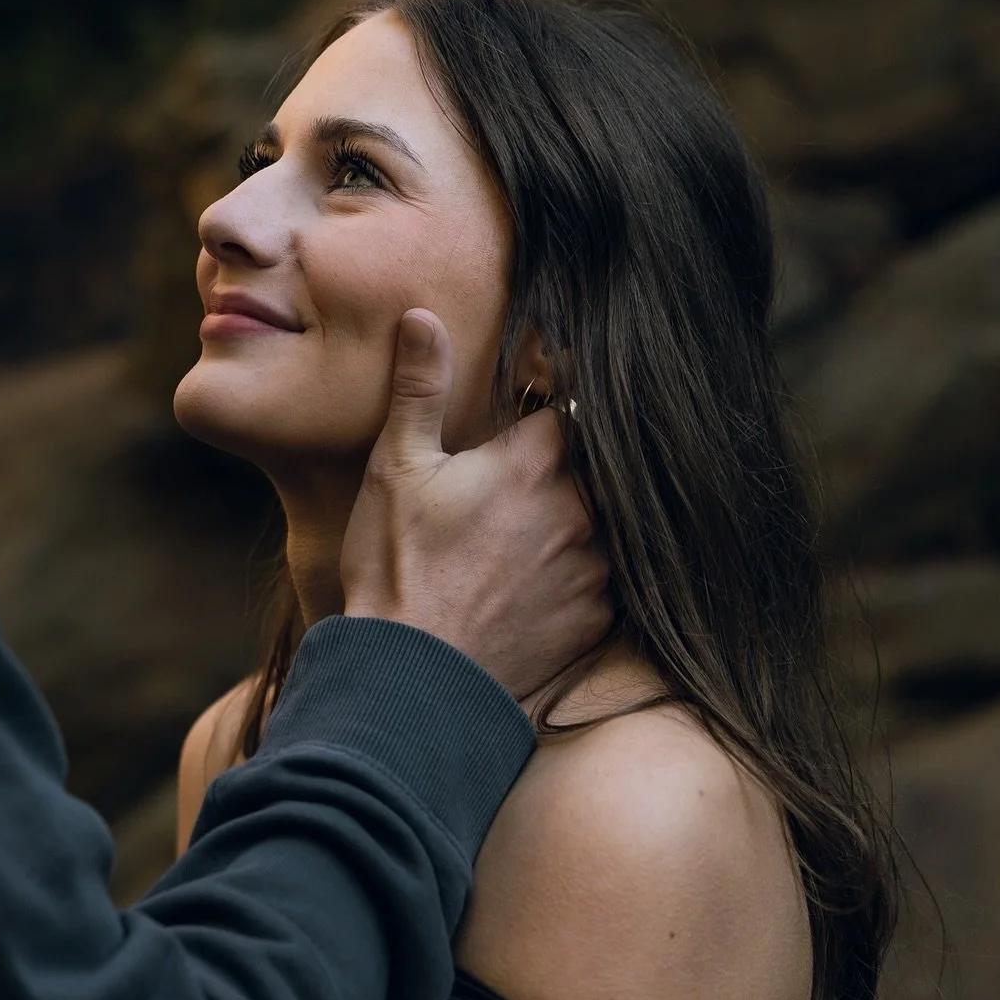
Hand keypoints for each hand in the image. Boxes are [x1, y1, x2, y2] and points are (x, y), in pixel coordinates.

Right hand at [340, 309, 610, 702]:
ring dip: (576, 519)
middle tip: (522, 472)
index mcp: (535, 464)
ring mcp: (595, 570)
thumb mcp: (396, 468)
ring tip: (528, 530)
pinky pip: (603, 582)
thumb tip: (422, 318)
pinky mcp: (595, 621)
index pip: (570, 405)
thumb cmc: (396, 568)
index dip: (552, 396)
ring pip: (603, 523)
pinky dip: (578, 574)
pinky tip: (538, 581)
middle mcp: (581, 511)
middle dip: (564, 462)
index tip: (539, 395)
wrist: (411, 681)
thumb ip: (419, 388)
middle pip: (592, 465)